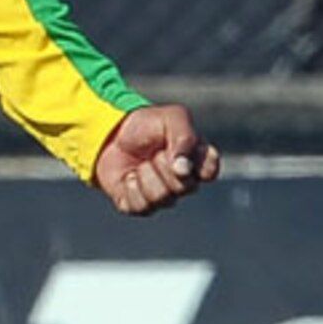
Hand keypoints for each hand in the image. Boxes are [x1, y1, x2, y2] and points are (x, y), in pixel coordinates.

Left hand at [94, 104, 219, 215]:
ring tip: (141, 162)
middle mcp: (184, 182)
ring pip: (162, 197)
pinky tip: (129, 177)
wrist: (113, 133)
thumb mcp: (171, 117)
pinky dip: (131, 186)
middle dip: (163, 163)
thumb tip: (184, 168)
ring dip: (146, 174)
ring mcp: (164, 196)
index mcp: (198, 161)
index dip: (195, 164)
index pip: (209, 171)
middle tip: (154, 151)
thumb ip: (184, 136)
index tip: (178, 150)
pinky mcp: (141, 206)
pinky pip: (140, 205)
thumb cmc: (147, 125)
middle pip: (184, 186)